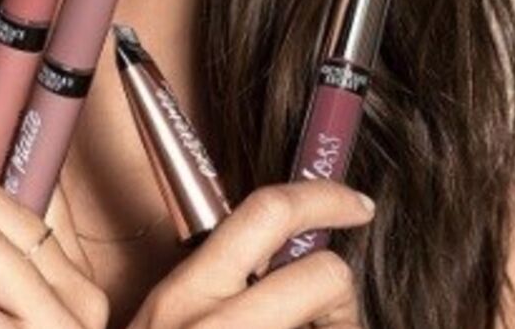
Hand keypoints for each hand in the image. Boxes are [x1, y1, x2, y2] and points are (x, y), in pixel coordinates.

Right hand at [128, 180, 373, 327]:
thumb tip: (270, 265)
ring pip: (338, 328)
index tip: (355, 204)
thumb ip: (202, 290)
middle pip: (324, 275)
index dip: (324, 198)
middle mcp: (216, 326)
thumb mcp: (159, 322)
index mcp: (184, 293)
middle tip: (332, 316)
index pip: (266, 215)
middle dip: (341, 293)